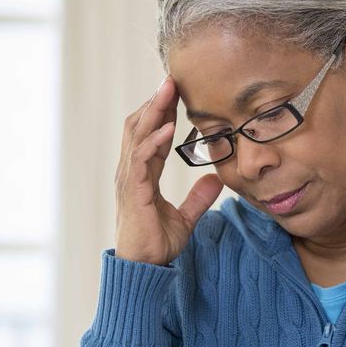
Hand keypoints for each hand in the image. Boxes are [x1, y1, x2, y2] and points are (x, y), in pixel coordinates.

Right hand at [114, 77, 222, 264]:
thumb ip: (198, 198)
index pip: (151, 134)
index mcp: (143, 174)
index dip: (162, 112)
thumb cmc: (156, 243)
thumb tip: (216, 180)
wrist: (144, 268)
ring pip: (137, 134)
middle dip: (155, 101)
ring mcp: (130, 179)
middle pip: (140, 125)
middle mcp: (132, 171)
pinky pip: (141, 158)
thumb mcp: (185, 217)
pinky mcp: (133, 191)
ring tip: (168, 89)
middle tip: (172, 78)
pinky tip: (168, 126)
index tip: (177, 91)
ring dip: (153, 110)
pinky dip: (154, 140)